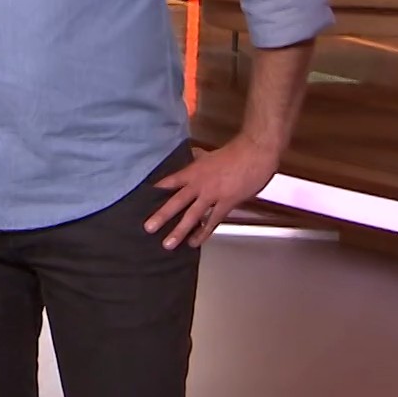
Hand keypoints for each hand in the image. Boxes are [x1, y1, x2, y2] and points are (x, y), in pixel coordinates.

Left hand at [143, 138, 280, 248]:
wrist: (254, 154)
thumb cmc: (234, 152)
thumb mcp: (210, 154)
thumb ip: (199, 157)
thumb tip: (192, 154)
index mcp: (194, 171)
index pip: (170, 181)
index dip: (157, 190)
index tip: (143, 199)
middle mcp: (199, 184)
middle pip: (176, 202)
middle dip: (162, 216)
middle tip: (149, 228)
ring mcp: (212, 195)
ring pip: (192, 216)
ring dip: (179, 231)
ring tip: (168, 244)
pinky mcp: (226, 204)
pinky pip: (212, 221)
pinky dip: (203, 232)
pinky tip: (195, 242)